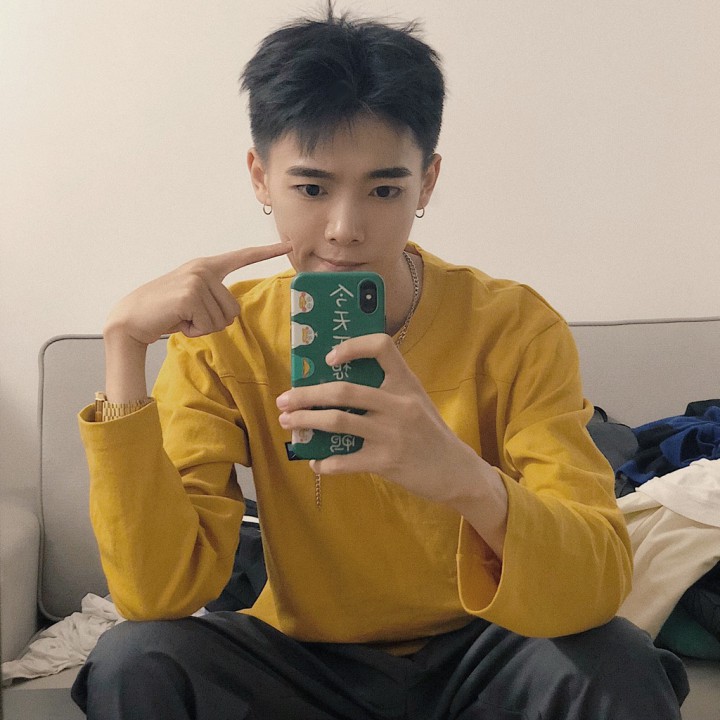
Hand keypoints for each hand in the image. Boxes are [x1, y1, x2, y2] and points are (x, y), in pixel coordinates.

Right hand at [105, 243, 290, 346]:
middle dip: (213, 322)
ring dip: (202, 327)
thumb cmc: (165, 312)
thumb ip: (214, 298)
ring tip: (181, 317)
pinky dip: (194, 331)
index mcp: (207, 267)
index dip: (268, 253)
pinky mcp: (190, 295)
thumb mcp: (195, 300)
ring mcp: (197, 280)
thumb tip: (232, 312)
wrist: (131, 319)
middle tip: (188, 316)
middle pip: (234, 309)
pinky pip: (209, 325)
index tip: (289, 245)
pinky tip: (177, 321)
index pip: (243, 257)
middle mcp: (204, 269)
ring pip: (222, 319)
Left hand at [276, 333, 485, 505]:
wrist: (456, 471)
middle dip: (306, 394)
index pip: (381, 347)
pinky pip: (345, 461)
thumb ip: (385, 391)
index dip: (351, 346)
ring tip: (287, 423)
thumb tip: (335, 387)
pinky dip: (325, 463)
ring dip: (305, 421)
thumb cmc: (430, 433)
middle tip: (284, 399)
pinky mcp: (387, 461)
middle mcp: (399, 403)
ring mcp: (392, 433)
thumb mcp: (415, 401)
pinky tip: (315, 463)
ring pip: (337, 421)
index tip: (328, 359)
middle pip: (343, 390)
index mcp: (406, 382)